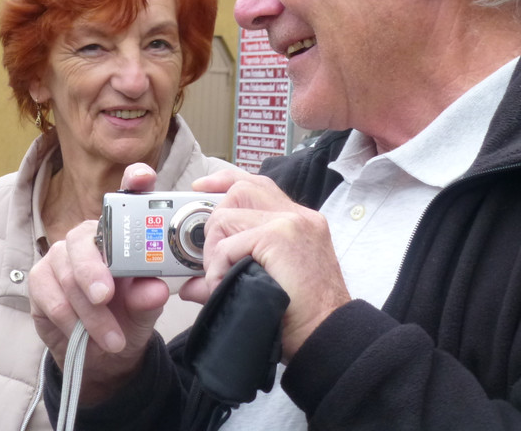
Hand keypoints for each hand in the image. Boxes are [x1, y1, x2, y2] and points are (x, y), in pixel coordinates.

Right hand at [28, 164, 168, 403]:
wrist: (101, 356)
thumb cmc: (127, 318)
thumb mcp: (145, 310)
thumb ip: (148, 297)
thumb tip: (156, 289)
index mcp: (120, 235)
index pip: (126, 198)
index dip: (133, 182)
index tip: (143, 178)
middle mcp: (88, 237)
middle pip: (84, 238)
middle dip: (94, 269)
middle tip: (106, 296)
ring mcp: (61, 256)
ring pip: (67, 274)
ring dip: (90, 312)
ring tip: (114, 340)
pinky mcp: (39, 279)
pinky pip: (49, 295)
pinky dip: (68, 319)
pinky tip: (83, 337)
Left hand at [182, 169, 350, 361]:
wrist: (330, 337)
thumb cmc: (301, 317)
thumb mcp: (266, 283)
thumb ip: (230, 273)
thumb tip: (190, 284)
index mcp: (299, 221)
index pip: (256, 185)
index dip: (223, 182)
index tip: (201, 188)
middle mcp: (298, 215)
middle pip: (239, 189)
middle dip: (214, 220)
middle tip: (212, 257)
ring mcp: (291, 222)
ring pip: (228, 215)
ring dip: (214, 249)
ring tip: (220, 277)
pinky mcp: (279, 237)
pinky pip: (229, 245)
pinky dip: (217, 267)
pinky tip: (222, 286)